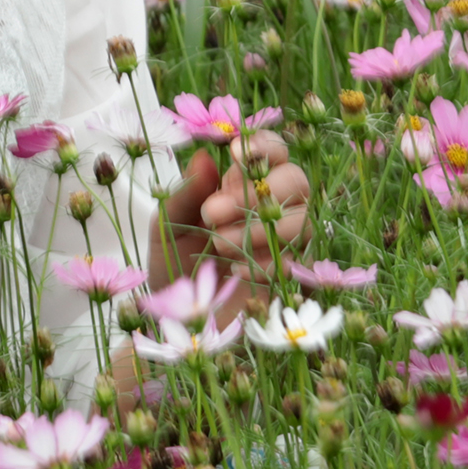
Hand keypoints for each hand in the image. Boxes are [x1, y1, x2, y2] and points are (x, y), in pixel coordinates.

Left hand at [151, 129, 310, 323]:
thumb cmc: (173, 265)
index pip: (271, 152)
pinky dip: (266, 263)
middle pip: (295, 179)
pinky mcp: (291, 276)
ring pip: (301, 219)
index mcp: (242, 185)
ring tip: (219, 247)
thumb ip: (184, 194)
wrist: (178, 322)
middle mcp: (271, 208)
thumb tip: (204, 157)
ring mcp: (285, 242)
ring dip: (258, 229)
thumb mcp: (167, 226)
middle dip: (255, 193)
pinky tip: (238, 272)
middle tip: (212, 214)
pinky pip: (295, 259)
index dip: (263, 146)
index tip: (235, 154)